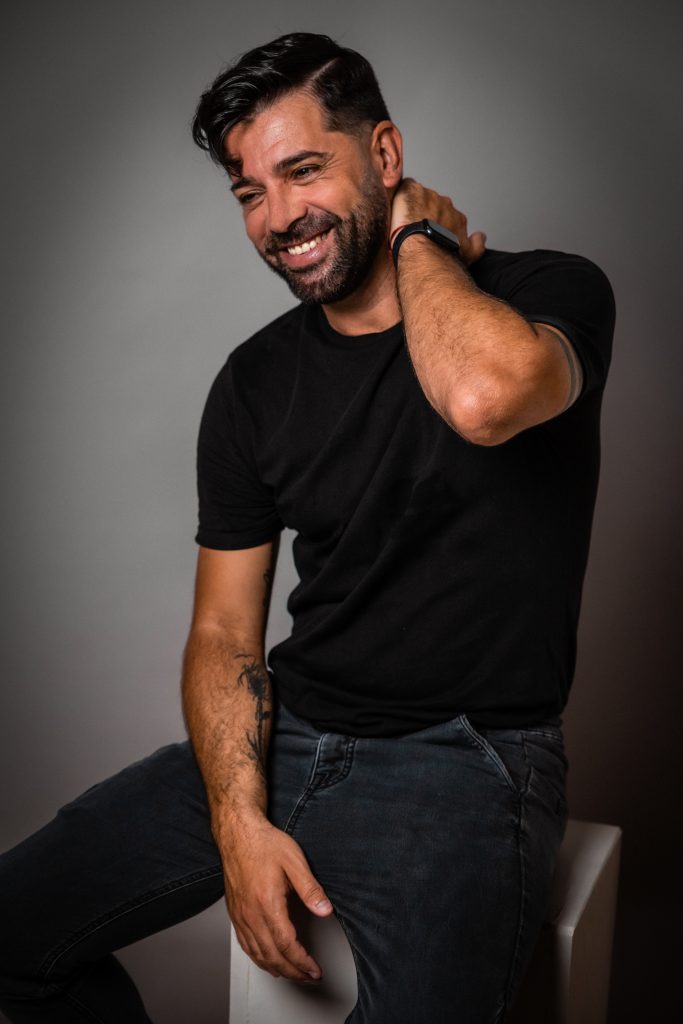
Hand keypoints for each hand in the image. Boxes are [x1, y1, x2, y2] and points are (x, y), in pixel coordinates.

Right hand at [219, 815, 332, 981]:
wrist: (238, 833)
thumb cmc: (265, 843)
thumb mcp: (295, 861)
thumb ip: (310, 889)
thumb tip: (325, 911)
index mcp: (267, 903)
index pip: (286, 944)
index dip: (302, 962)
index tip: (315, 970)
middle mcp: (251, 914)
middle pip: (271, 956)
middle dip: (292, 971)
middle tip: (309, 977)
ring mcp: (240, 915)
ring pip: (257, 954)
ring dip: (276, 969)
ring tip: (292, 974)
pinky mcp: (235, 913)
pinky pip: (245, 944)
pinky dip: (258, 958)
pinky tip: (266, 960)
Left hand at [391, 178, 485, 266]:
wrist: (423, 251)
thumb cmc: (442, 255)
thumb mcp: (467, 255)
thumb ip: (477, 245)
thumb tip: (481, 236)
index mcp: (456, 216)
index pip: (446, 215)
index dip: (436, 223)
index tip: (428, 232)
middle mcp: (445, 203)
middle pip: (432, 204)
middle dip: (423, 213)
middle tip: (412, 228)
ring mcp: (428, 195)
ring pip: (417, 196)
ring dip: (411, 206)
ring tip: (402, 222)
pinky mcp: (412, 190)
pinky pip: (405, 186)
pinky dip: (400, 195)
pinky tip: (396, 208)